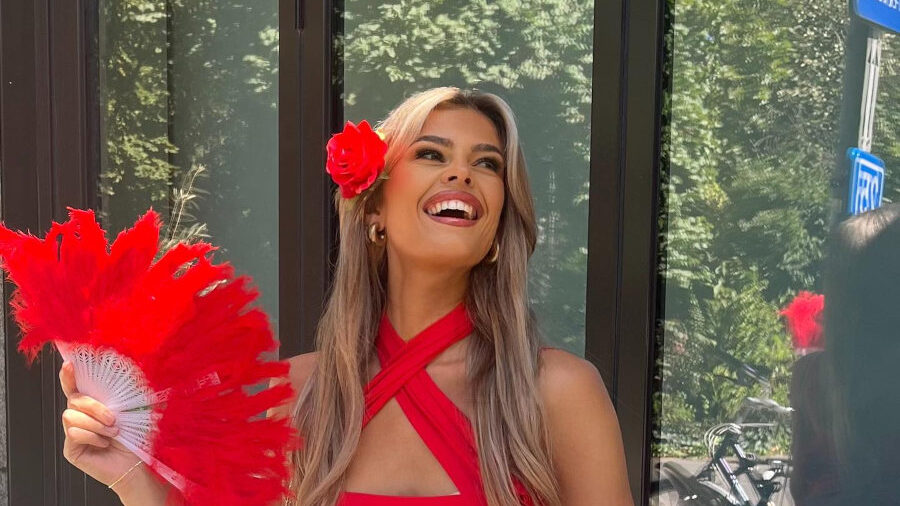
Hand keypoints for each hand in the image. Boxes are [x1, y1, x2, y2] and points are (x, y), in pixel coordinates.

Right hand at [58, 360, 142, 489]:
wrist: (133, 464)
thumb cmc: (133, 438)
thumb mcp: (132, 412)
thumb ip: (126, 396)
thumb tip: (136, 374)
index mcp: (93, 405)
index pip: (76, 387)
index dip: (69, 376)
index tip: (69, 365)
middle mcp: (80, 417)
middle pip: (74, 399)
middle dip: (94, 407)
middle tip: (113, 419)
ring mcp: (73, 432)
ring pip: (71, 416)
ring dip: (95, 424)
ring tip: (112, 433)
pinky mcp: (70, 448)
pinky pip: (73, 434)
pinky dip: (91, 437)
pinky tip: (103, 444)